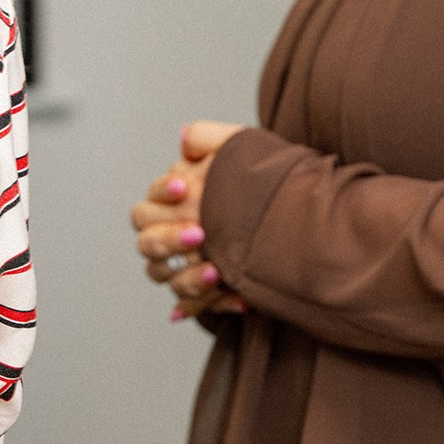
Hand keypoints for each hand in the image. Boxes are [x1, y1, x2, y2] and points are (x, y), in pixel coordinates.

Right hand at [132, 121, 248, 318]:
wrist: (296, 222)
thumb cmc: (258, 183)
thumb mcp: (238, 150)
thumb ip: (208, 138)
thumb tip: (183, 139)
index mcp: (170, 205)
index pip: (150, 200)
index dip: (161, 194)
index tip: (184, 187)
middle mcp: (167, 237)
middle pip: (147, 242)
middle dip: (168, 239)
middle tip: (199, 234)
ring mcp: (181, 267)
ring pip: (167, 279)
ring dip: (190, 278)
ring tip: (218, 273)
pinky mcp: (203, 293)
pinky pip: (199, 306)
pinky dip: (219, 303)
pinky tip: (243, 299)